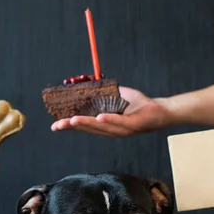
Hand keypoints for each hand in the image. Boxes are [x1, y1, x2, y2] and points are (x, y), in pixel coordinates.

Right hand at [50, 87, 172, 136]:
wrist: (158, 110)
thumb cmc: (138, 104)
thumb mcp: (116, 96)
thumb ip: (102, 92)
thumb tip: (87, 83)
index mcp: (104, 125)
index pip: (84, 127)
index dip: (69, 126)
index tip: (55, 125)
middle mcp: (110, 130)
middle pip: (88, 129)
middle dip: (72, 126)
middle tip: (58, 125)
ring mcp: (121, 130)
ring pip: (100, 127)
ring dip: (86, 124)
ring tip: (72, 120)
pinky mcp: (132, 126)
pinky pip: (119, 123)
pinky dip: (109, 120)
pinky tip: (99, 117)